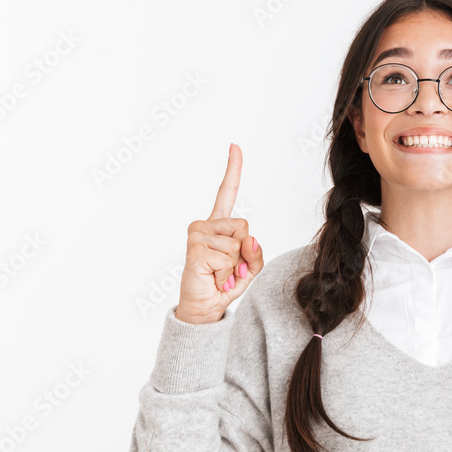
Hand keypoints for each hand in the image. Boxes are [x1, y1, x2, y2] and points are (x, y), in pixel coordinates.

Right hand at [175, 143, 264, 323]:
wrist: (206, 306)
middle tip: (230, 267)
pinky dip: (226, 273)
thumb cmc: (226, 283)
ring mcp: (197, 235)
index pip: (227, 192)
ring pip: (236, 244)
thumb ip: (256, 253)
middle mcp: (205, 225)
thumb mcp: (251, 268)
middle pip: (244, 226)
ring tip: (220, 273)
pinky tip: (214, 277)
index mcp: (220, 225)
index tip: (234, 145)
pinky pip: (227, 258)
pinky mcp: (195, 249)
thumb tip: (250, 239)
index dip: (232, 169)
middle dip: (245, 252)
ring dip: (234, 266)